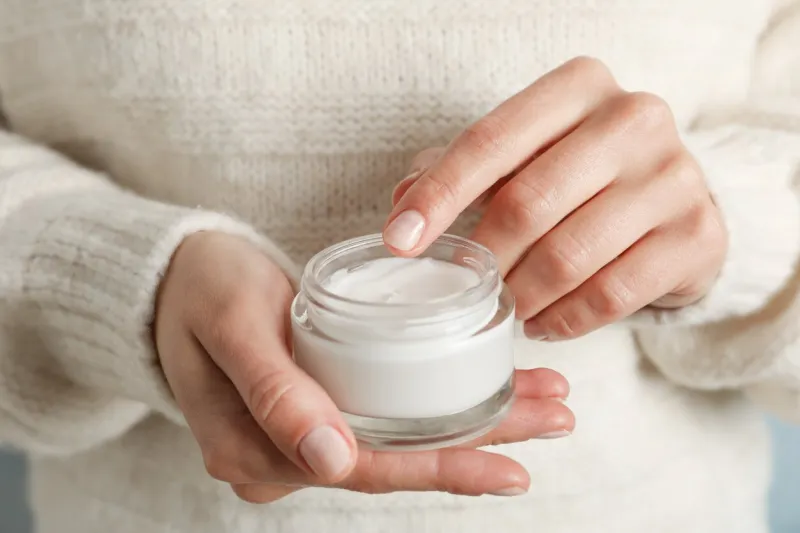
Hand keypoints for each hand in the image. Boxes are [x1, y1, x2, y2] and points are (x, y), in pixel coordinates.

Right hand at [154, 232, 574, 502]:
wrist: (173, 276)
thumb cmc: (200, 289)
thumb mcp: (233, 324)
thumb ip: (274, 391)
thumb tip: (331, 463)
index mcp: (257, 451)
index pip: (366, 471)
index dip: (441, 469)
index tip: (511, 464)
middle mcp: (285, 457)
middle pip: (398, 460)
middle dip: (480, 444)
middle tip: (555, 418)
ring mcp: (304, 435)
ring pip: (401, 440)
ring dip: (474, 423)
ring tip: (543, 402)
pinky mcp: (320, 407)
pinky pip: (388, 416)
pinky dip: (441, 404)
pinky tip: (490, 389)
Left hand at [386, 56, 727, 339]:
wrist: (673, 203)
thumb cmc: (580, 177)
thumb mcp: (522, 157)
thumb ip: (460, 173)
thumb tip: (401, 209)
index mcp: (578, 87)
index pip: (490, 141)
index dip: (438, 196)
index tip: (399, 242)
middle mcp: (632, 119)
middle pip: (527, 203)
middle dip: (483, 259)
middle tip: (465, 291)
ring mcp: (674, 176)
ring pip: (568, 256)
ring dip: (522, 296)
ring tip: (505, 310)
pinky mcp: (698, 235)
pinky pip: (611, 294)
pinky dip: (565, 319)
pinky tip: (544, 323)